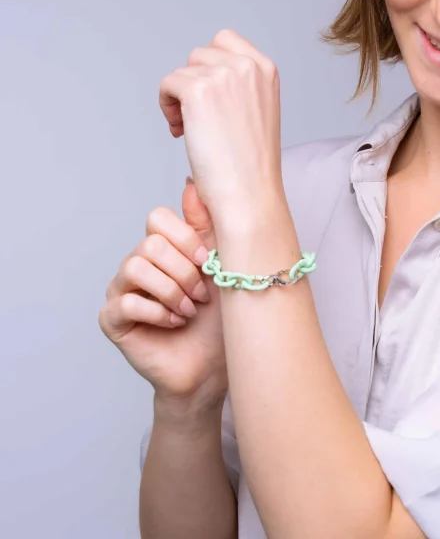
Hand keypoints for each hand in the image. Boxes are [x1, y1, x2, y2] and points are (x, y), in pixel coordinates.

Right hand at [99, 178, 225, 404]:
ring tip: (189, 310)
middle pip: (150, 244)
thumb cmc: (219, 319)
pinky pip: (126, 302)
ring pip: (135, 267)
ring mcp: (121, 290)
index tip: (209, 262)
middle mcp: (137, 264)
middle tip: (201, 295)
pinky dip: (159, 313)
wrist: (212, 366)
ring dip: (172, 292)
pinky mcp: (112, 318)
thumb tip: (192, 181)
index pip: (157, 218)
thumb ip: (206, 226)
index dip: (186, 238)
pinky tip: (175, 323)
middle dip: (184, 272)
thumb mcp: (220, 267)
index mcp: (162, 249)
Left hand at [159, 29, 284, 228]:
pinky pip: (167, 84)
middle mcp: (247, 65)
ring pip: (183, 70)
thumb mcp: (257, 112)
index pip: (225, 41)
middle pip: (200, 55)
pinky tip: (181, 132)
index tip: (211, 101)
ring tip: (191, 130)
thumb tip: (206, 74)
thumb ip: (240, 86)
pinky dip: (167, 107)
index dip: (210, 68)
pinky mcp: (198, 90)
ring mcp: (223, 75)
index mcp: (266, 69)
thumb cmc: (251, 165)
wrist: (249, 194)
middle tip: (199, 120)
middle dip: (194, 84)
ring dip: (180, 98)